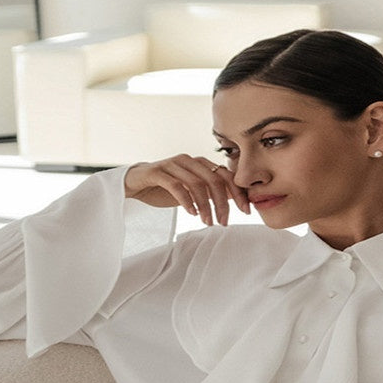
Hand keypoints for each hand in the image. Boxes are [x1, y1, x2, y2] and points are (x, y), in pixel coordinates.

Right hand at [124, 155, 250, 225]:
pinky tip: (191, 213)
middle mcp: (189, 160)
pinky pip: (176, 186)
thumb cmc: (165, 187)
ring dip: (205, 206)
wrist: (136, 182)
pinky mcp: (158, 172)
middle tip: (224, 222)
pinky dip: (186, 201)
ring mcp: (173, 165)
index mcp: (200, 163)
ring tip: (208, 222)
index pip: (226, 175)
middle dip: (223, 203)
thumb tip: (234, 198)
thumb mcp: (192, 190)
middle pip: (214, 180)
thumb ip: (211, 191)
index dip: (238, 193)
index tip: (246, 211)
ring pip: (197, 184)